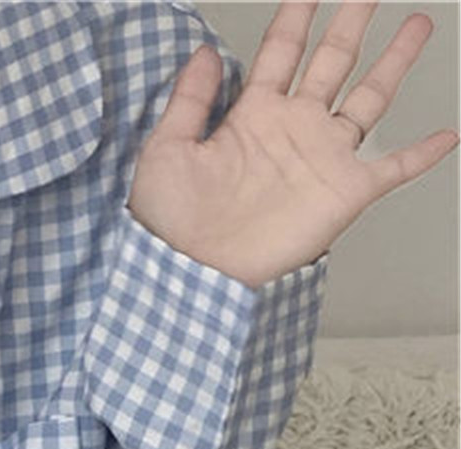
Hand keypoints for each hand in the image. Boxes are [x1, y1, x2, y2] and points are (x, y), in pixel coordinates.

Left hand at [127, 1, 458, 287]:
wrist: (194, 274)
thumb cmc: (171, 224)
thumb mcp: (166, 152)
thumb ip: (188, 100)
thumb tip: (205, 51)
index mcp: (252, 116)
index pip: (280, 52)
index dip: (296, 16)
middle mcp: (293, 130)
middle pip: (332, 60)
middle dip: (351, 22)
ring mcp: (322, 158)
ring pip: (370, 97)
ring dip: (395, 61)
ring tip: (417, 23)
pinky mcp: (345, 192)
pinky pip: (395, 168)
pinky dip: (423, 153)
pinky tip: (447, 135)